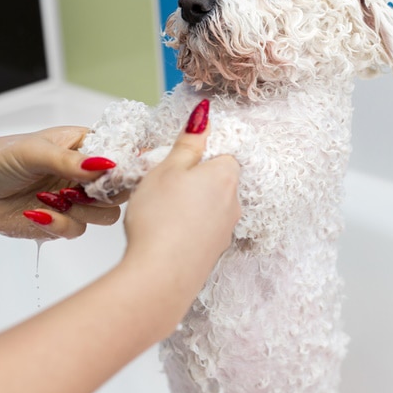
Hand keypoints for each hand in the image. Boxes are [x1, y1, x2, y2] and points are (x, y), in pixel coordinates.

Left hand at [0, 126, 123, 240]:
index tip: (116, 173)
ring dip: (84, 209)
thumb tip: (105, 166)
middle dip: (107, 192)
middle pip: (121, 188)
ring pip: (105, 214)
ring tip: (57, 199)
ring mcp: (75, 199)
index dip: (124, 165)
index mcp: (83, 146)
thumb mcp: (33, 152)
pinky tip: (37, 213)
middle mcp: (84, 174)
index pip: (119, 154)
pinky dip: (60, 224)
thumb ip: (69, 161)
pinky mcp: (62, 222)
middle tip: (86, 190)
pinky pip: (78, 230)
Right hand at [121, 101, 240, 304]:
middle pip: (216, 180)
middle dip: (192, 180)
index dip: (196, 155)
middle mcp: (234, 203)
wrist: (159, 277)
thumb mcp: (168, 168)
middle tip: (161, 186)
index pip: (222, 153)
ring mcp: (226, 230)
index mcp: (225, 176)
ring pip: (209, 206)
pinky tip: (165, 234)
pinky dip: (187, 228)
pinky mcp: (213, 253)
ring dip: (189, 205)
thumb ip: (189, 141)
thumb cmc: (160, 220)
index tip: (174, 162)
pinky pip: (202, 230)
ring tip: (158, 212)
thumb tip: (205, 115)